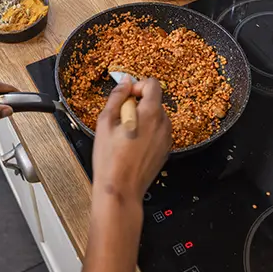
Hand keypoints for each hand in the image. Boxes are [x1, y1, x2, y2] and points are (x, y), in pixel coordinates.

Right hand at [92, 77, 171, 203]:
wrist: (121, 189)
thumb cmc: (110, 158)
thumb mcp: (105, 122)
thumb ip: (117, 97)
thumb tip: (125, 82)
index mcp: (150, 113)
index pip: (153, 84)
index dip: (137, 86)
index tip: (126, 97)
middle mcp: (163, 124)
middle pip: (154, 101)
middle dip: (138, 104)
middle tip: (119, 120)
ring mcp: (167, 138)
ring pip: (156, 117)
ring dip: (142, 119)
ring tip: (124, 135)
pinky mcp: (165, 150)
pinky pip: (158, 132)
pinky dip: (147, 132)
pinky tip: (132, 146)